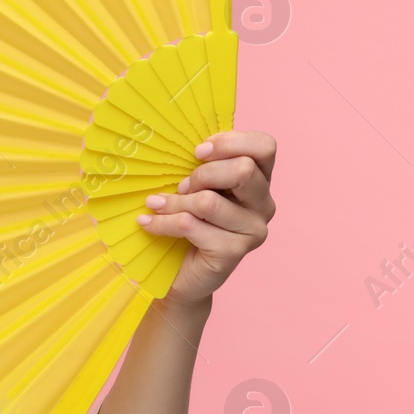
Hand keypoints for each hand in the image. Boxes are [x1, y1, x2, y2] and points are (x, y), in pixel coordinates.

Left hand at [135, 129, 276, 308]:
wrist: (178, 274)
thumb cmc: (185, 220)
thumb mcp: (193, 186)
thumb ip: (199, 165)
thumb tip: (177, 139)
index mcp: (259, 180)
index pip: (265, 147)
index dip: (230, 142)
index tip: (198, 151)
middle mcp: (263, 204)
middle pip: (243, 170)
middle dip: (202, 174)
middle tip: (181, 186)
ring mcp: (253, 230)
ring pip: (210, 201)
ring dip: (175, 202)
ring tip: (156, 205)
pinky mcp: (233, 252)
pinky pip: (191, 226)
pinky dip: (163, 222)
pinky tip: (148, 223)